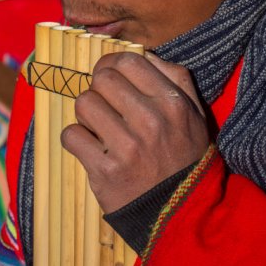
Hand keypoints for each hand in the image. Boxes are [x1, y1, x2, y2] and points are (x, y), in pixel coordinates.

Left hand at [62, 52, 209, 212]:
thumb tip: (144, 53)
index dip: (111, 64)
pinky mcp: (105, 170)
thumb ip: (175, 79)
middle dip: (99, 89)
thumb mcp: (195, 115)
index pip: (128, 62)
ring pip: (83, 103)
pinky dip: (76, 140)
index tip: (109, 77)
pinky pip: (71, 135)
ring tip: (100, 129)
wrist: (181, 212)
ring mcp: (126, 147)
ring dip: (87, 115)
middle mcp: (151, 121)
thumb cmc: (185, 158)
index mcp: (173, 104)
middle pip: (101, 79)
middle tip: (105, 106)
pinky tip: (92, 148)